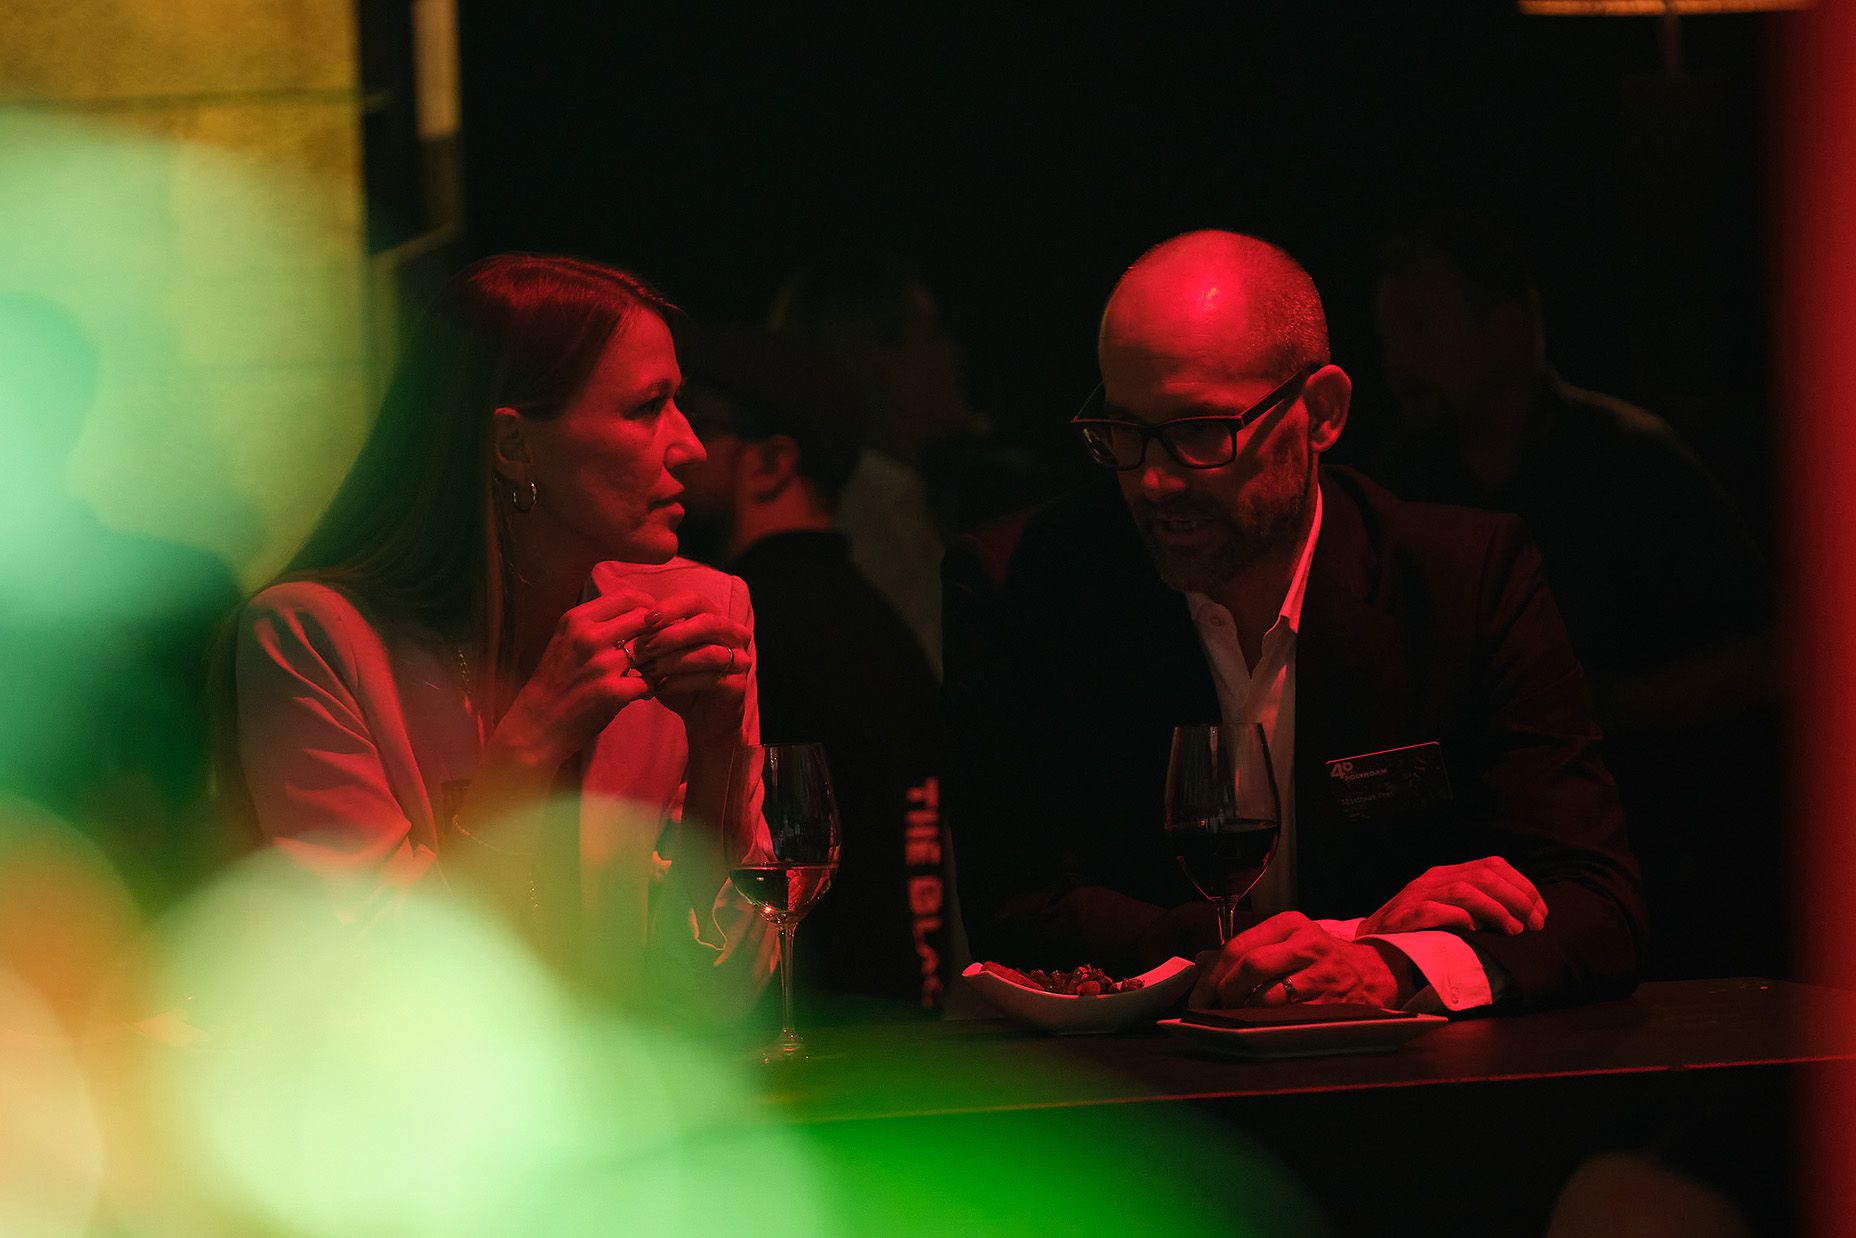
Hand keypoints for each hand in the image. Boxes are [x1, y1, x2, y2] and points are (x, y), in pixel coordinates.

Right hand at [488, 588, 658, 771]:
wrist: (536, 724)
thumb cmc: (554, 682)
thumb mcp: (565, 641)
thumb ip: (595, 625)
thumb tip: (635, 610)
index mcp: (576, 620)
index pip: (626, 596)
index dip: (647, 605)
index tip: (653, 618)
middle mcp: (588, 636)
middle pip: (644, 617)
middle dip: (657, 629)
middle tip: (661, 643)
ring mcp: (601, 664)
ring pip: (651, 649)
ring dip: (656, 659)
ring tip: (652, 669)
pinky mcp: (612, 691)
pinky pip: (649, 682)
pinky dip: (650, 688)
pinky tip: (642, 693)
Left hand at [630, 591, 751, 745]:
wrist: (705, 721)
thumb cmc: (681, 682)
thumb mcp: (664, 657)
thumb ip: (653, 641)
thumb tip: (626, 628)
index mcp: (716, 618)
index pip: (695, 600)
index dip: (670, 608)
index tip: (644, 619)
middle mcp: (734, 634)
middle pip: (707, 621)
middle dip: (672, 633)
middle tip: (644, 646)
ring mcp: (741, 659)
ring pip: (709, 652)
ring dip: (673, 660)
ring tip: (647, 669)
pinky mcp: (738, 684)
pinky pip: (710, 678)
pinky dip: (681, 682)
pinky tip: (660, 688)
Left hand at [1189, 912, 1403, 1008]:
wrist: (1377, 973)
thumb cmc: (1321, 958)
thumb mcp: (1287, 941)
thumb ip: (1245, 948)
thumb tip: (1201, 960)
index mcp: (1290, 924)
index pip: (1239, 945)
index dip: (1212, 973)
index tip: (1199, 995)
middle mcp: (1306, 945)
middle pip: (1251, 966)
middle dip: (1224, 992)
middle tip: (1213, 1008)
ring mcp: (1322, 975)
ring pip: (1268, 996)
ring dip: (1244, 1012)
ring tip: (1236, 1018)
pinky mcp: (1332, 1004)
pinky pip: (1289, 1018)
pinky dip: (1267, 1024)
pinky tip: (1260, 1026)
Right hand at [1358, 857, 1546, 936]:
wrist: (1372, 950)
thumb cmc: (1417, 936)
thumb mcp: (1447, 911)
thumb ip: (1474, 905)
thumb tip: (1520, 913)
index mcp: (1444, 875)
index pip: (1492, 865)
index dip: (1522, 886)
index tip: (1540, 911)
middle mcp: (1431, 880)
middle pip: (1484, 875)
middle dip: (1517, 899)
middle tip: (1534, 924)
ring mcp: (1416, 897)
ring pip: (1464, 891)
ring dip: (1496, 910)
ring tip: (1514, 930)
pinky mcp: (1403, 919)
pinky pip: (1434, 912)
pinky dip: (1459, 919)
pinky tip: (1475, 930)